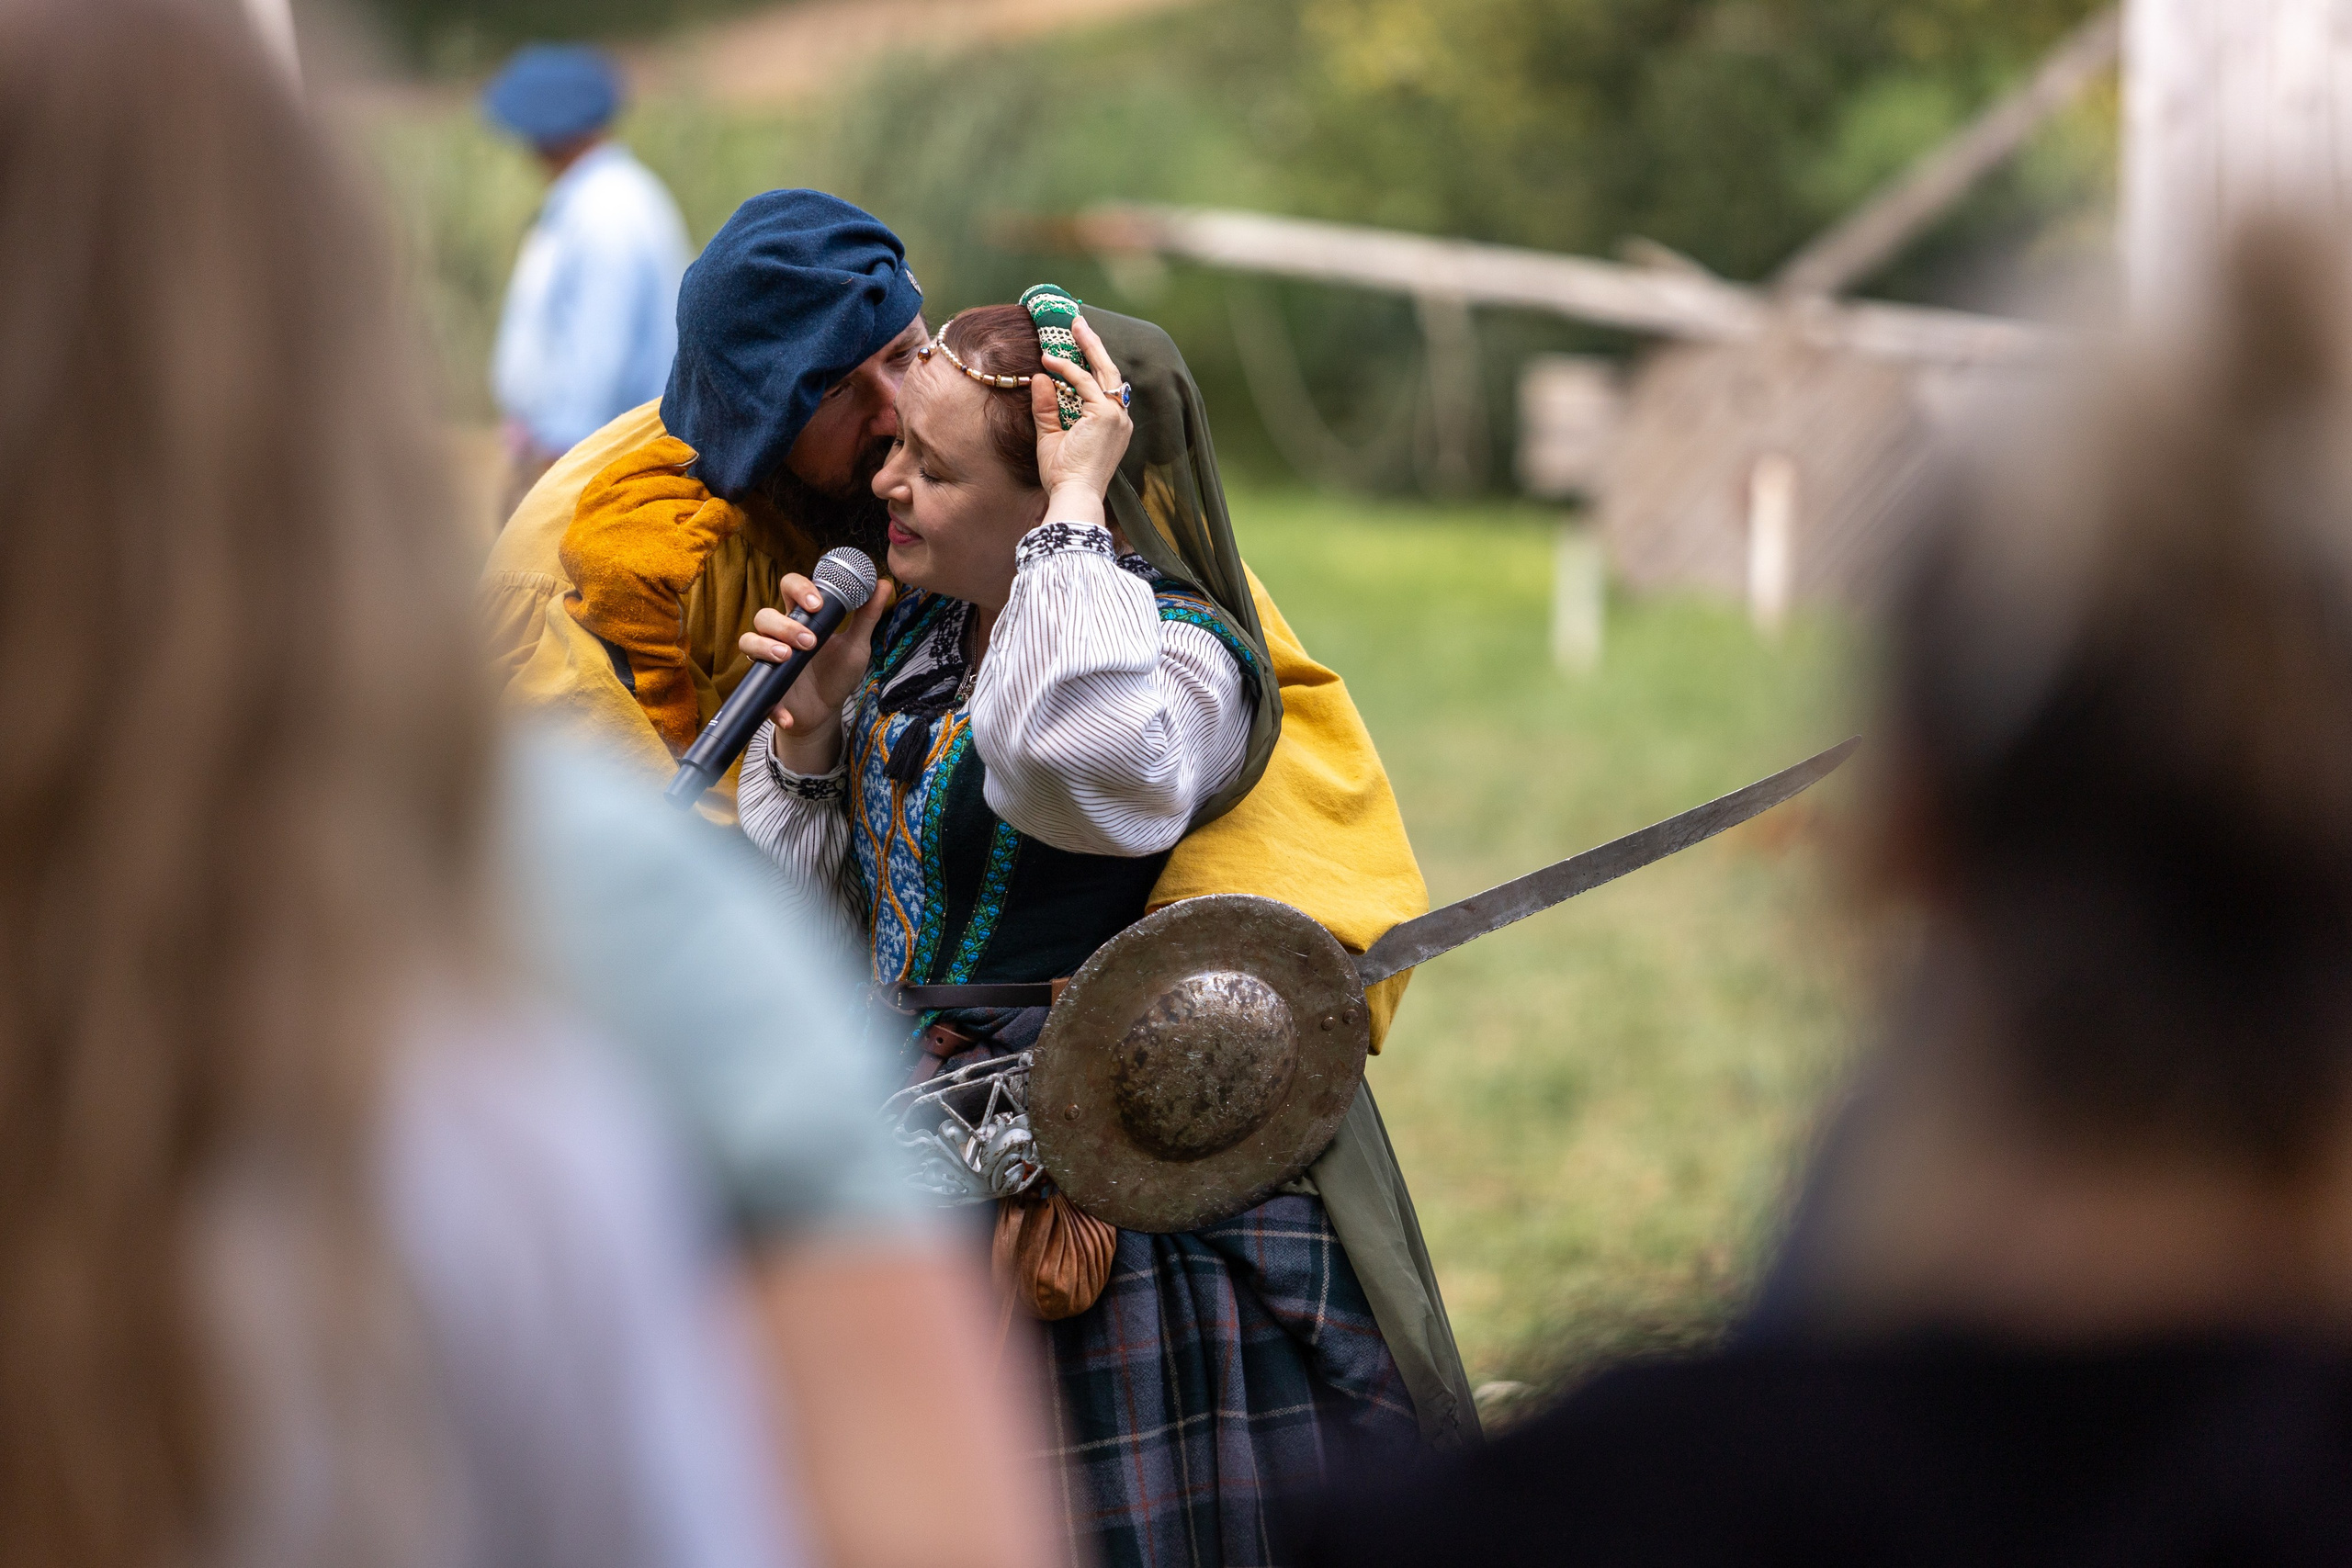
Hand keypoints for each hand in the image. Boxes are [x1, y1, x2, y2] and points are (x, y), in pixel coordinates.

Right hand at [740, 573, 895, 770]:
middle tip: (810, 641)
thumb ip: (867, 616)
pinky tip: (788, 715)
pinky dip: (773, 704)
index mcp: (802, 620)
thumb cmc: (837, 672)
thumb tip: (883, 584)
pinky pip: (756, 689)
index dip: (798, 588)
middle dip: (786, 625)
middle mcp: (780, 636)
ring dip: (765, 647)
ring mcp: (769, 659)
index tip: (817, 604)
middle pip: (765, 615)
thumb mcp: (856, 645)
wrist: (826, 711)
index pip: (789, 588)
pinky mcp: (766, 686)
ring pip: (749, 640)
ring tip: (788, 657)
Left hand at [1031, 315, 1132, 527]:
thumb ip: (1047, 408)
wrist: (1074, 495)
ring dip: (1086, 345)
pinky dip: (1067, 369)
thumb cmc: (1064, 476)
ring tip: (1072, 325)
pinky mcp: (1105, 415)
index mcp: (1113, 425)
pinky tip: (1049, 360)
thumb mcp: (1051, 437)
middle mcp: (1120, 418)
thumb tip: (1040, 378)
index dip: (1091, 365)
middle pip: (1109, 372)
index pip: (1104, 387)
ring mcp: (1116, 416)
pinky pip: (1085, 383)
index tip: (1076, 347)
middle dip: (1093, 345)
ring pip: (1102, 371)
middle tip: (1079, 322)